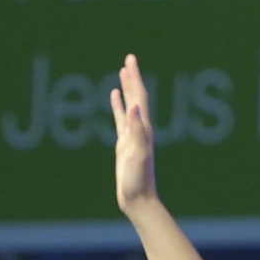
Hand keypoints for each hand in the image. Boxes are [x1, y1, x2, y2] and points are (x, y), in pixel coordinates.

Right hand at [109, 54, 158, 211]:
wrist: (138, 200)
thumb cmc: (139, 180)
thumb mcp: (137, 154)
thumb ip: (136, 130)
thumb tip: (135, 106)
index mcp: (144, 128)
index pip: (140, 96)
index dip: (135, 77)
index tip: (130, 59)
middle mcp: (140, 129)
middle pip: (137, 97)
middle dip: (132, 77)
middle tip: (129, 59)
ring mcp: (132, 136)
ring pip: (129, 106)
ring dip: (126, 89)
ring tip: (122, 73)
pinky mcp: (124, 144)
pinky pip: (121, 120)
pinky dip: (118, 106)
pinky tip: (114, 97)